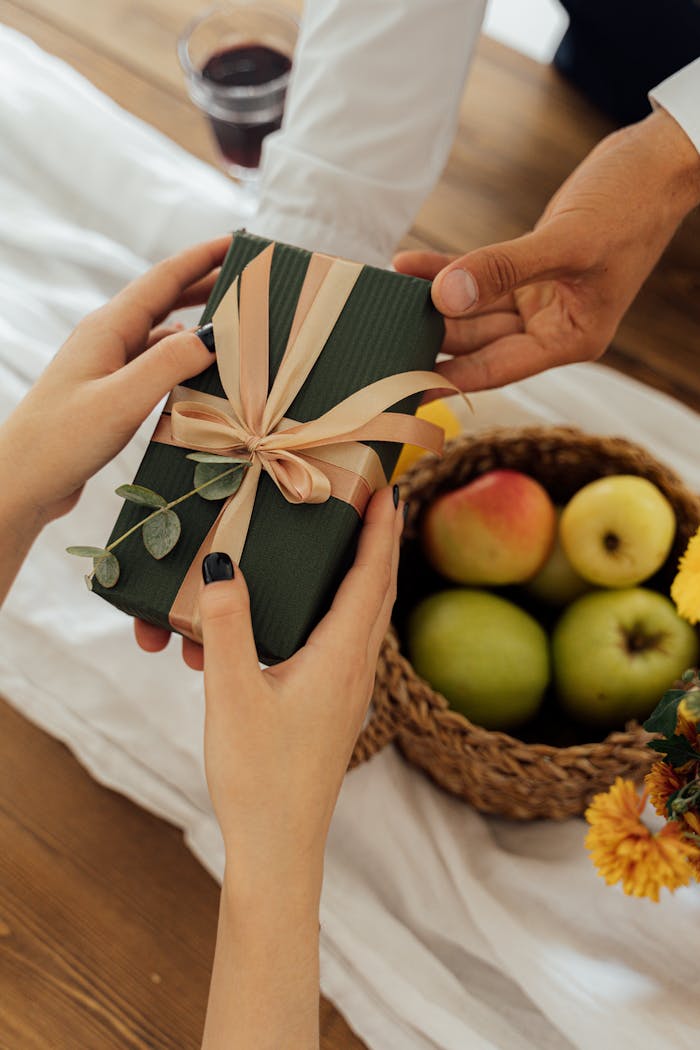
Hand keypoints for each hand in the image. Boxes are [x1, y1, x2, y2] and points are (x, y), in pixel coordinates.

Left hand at [0, 236, 230, 527]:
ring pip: (161, 335)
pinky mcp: (108, 394)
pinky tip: (199, 372)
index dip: (202, 257)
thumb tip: (214, 334)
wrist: (21, 483)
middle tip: (248, 282)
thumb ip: (169, 364)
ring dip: (197, 326)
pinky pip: (154, 365)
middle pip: (164, 300)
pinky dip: (182, 362)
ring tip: (235, 327)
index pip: (163, 279)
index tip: (239, 242)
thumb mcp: (122, 399)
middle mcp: (107, 339)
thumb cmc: (61, 441)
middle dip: (205, 286)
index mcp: (108, 328)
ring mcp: (106, 366)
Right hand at [199, 486, 402, 888]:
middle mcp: (356, 669)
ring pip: (366, 618)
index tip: (386, 486)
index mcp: (341, 657)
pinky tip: (313, 614)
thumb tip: (222, 566)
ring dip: (364, 575)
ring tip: (350, 544)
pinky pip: (348, 642)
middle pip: (378, 591)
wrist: (280, 847)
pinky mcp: (334, 707)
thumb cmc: (259, 776)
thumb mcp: (233, 694)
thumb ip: (227, 628)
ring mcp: (350, 690)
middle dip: (380, 543)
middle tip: (374, 500)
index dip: (381, 529)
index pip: (372, 577)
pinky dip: (343, 610)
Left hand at [394, 108, 699, 391]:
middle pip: (478, 341)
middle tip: (379, 331)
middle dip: (431, 334)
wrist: (655, 163)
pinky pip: (476, 277)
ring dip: (430, 300)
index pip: (497, 368)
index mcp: (570, 339)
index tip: (400, 383)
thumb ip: (504, 270)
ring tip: (384, 295)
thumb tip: (445, 297)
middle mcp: (552, 328)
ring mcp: (537, 300)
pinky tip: (408, 265)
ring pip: (472, 310)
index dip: (448, 376)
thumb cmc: (629, 205)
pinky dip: (445, 270)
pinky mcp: (526, 272)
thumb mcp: (566, 242)